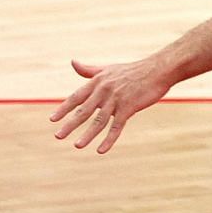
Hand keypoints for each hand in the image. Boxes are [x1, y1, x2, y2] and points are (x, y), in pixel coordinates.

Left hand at [49, 57, 172, 153]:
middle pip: (84, 111)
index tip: (52, 120)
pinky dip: (109, 139)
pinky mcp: (129, 107)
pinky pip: (117, 126)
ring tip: (77, 145)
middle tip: (58, 136)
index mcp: (98, 81)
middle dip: (70, 124)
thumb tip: (72, 62)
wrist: (159, 69)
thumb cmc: (134, 70)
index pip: (77, 97)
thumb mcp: (109, 68)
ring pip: (99, 121)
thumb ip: (89, 70)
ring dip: (87, 135)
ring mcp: (117, 99)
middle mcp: (104, 90)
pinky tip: (101, 150)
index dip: (64, 109)